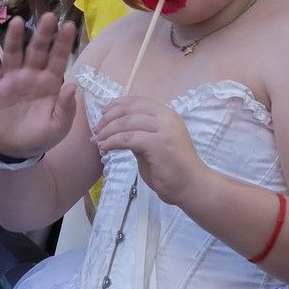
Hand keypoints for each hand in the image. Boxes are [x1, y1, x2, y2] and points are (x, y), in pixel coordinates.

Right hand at [0, 13, 76, 158]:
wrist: (15, 150)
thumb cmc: (40, 136)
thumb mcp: (58, 127)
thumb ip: (66, 108)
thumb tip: (73, 86)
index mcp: (50, 83)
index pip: (58, 58)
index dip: (63, 43)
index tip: (70, 26)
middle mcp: (31, 75)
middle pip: (37, 50)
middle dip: (43, 34)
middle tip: (49, 16)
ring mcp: (11, 79)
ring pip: (14, 54)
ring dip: (15, 38)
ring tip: (18, 21)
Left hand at [91, 96, 205, 206]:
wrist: (192, 187)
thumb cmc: (173, 170)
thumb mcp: (154, 146)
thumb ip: (140, 135)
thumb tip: (118, 131)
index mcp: (166, 115)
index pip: (137, 101)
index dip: (117, 105)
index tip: (103, 114)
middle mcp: (166, 117)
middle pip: (130, 109)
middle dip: (109, 118)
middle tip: (97, 130)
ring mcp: (163, 129)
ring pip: (126, 123)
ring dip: (108, 131)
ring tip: (98, 141)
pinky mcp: (158, 143)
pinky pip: (128, 139)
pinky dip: (112, 142)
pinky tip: (105, 148)